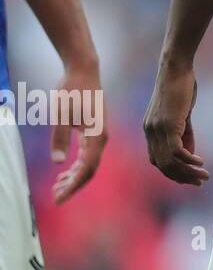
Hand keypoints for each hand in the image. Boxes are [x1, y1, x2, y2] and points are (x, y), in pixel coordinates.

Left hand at [50, 58, 106, 204]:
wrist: (84, 70)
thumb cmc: (72, 90)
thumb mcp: (61, 115)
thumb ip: (60, 139)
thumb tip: (58, 163)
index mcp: (97, 137)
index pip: (86, 170)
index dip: (73, 187)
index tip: (58, 199)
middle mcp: (101, 138)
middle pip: (89, 170)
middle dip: (73, 185)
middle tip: (55, 197)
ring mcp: (99, 134)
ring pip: (89, 163)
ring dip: (74, 177)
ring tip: (57, 187)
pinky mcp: (94, 130)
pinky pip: (87, 154)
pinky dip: (76, 165)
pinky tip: (64, 171)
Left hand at [143, 58, 208, 185]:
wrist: (175, 68)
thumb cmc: (181, 87)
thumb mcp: (182, 113)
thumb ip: (184, 133)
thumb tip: (190, 153)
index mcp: (150, 131)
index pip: (157, 160)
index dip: (173, 172)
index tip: (189, 177)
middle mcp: (150, 133)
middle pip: (162, 165)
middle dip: (181, 177)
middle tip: (199, 182)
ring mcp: (157, 130)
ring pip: (169, 161)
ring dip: (187, 172)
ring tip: (203, 176)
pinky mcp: (167, 125)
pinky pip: (176, 150)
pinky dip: (188, 160)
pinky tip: (200, 161)